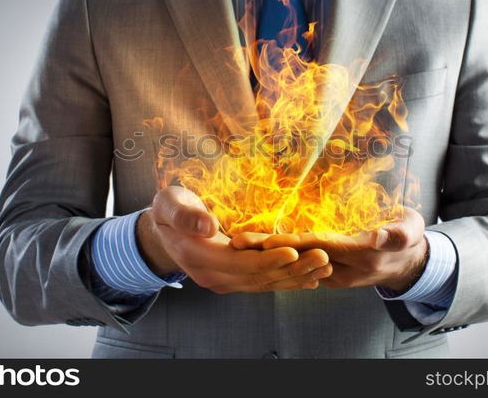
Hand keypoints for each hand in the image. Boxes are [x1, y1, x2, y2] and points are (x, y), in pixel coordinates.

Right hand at [136, 186, 332, 293]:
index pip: (239, 263)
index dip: (267, 259)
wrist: (163, 231)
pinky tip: (310, 279)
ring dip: (296, 278)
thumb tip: (207, 225)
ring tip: (324, 267)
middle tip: (322, 258)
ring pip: (264, 284)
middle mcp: (213, 276)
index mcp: (198, 257)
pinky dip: (287, 281)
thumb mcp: (169, 204)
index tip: (293, 251)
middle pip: (258, 277)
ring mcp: (224, 282)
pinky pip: (263, 284)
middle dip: (292, 270)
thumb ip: (185, 214)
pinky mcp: (233, 280)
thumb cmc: (169, 210)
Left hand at [230, 208, 427, 292]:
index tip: (268, 240)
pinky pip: (300, 266)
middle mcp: (342, 269)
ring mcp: (334, 274)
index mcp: (360, 255)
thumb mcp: (410, 231)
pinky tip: (257, 250)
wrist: (408, 262)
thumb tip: (380, 236)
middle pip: (299, 257)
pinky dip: (278, 258)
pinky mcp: (328, 272)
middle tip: (237, 241)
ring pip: (295, 263)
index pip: (320, 247)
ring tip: (238, 244)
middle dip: (267, 249)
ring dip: (267, 255)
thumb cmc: (409, 239)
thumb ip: (397, 233)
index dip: (293, 244)